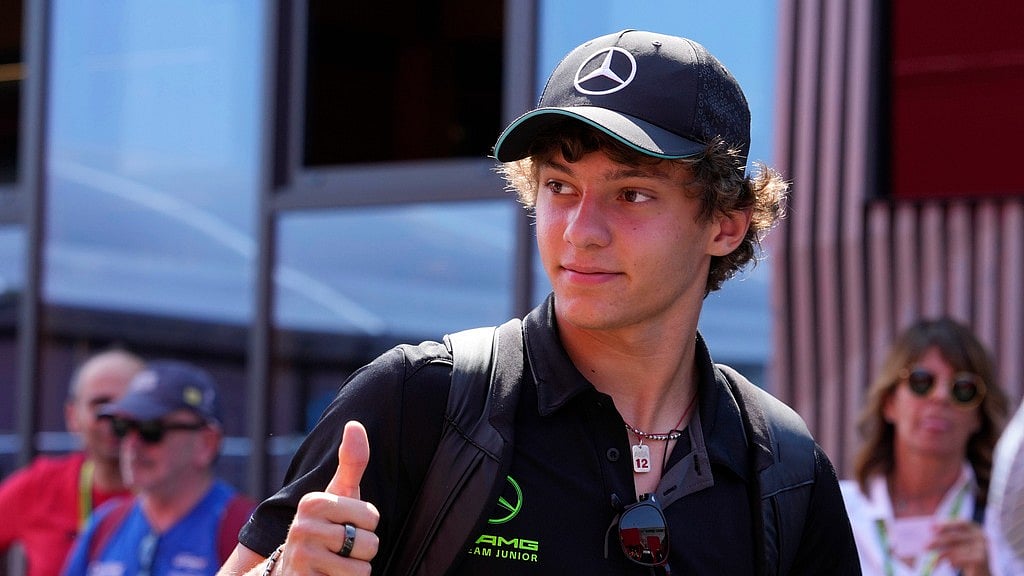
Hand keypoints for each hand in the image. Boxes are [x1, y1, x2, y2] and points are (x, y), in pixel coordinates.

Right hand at [274, 421, 380, 574]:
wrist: (289, 570)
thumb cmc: (324, 528)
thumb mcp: (337, 495)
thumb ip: (352, 462)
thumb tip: (355, 424)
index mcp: (313, 502)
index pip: (372, 517)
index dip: (365, 526)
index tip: (343, 526)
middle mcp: (302, 528)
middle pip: (370, 544)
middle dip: (361, 552)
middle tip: (339, 549)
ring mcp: (301, 558)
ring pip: (362, 570)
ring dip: (354, 572)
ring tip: (333, 565)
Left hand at [930, 519, 990, 575]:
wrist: (982, 575)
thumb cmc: (967, 558)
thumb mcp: (958, 545)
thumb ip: (948, 537)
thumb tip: (929, 528)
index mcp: (976, 529)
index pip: (961, 523)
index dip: (946, 524)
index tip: (931, 527)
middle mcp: (981, 537)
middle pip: (953, 537)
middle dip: (937, 542)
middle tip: (924, 547)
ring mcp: (982, 548)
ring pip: (954, 550)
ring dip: (941, 556)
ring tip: (935, 562)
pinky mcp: (980, 560)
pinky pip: (959, 559)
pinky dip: (952, 563)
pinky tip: (951, 566)